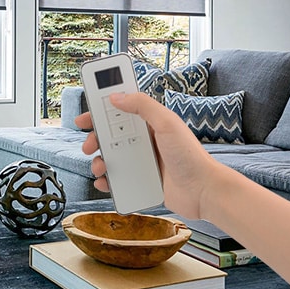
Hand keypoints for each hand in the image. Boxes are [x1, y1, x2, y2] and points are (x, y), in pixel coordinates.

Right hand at [76, 92, 222, 218]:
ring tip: (100, 168)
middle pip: (110, 136)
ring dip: (99, 161)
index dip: (101, 112)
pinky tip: (104, 183)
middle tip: (88, 145)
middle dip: (95, 140)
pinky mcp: (142, 182)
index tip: (85, 117)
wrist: (204, 191)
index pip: (120, 112)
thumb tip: (117, 96)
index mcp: (149, 125)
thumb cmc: (190, 156)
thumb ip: (143, 106)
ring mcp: (142, 162)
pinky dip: (107, 182)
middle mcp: (144, 142)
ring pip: (112, 158)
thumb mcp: (167, 123)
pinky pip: (118, 180)